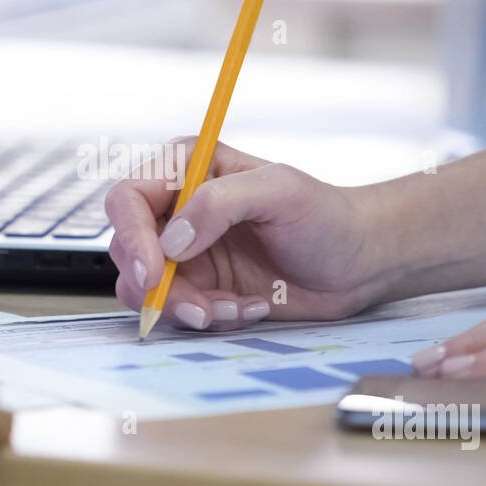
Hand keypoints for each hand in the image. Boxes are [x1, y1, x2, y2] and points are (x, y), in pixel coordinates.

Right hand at [105, 138, 382, 329]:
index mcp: (186, 168)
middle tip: (199, 306)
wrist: (358, 263)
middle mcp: (177, 209)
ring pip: (144, 288)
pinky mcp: (199, 288)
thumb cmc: (326, 215)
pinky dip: (207, 316)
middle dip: (159, 285)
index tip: (154, 270)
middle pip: (127, 248)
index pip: (128, 199)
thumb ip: (219, 203)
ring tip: (233, 309)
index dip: (132, 236)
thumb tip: (172, 240)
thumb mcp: (279, 192)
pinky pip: (176, 311)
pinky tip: (247, 308)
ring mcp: (185, 252)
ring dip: (184, 307)